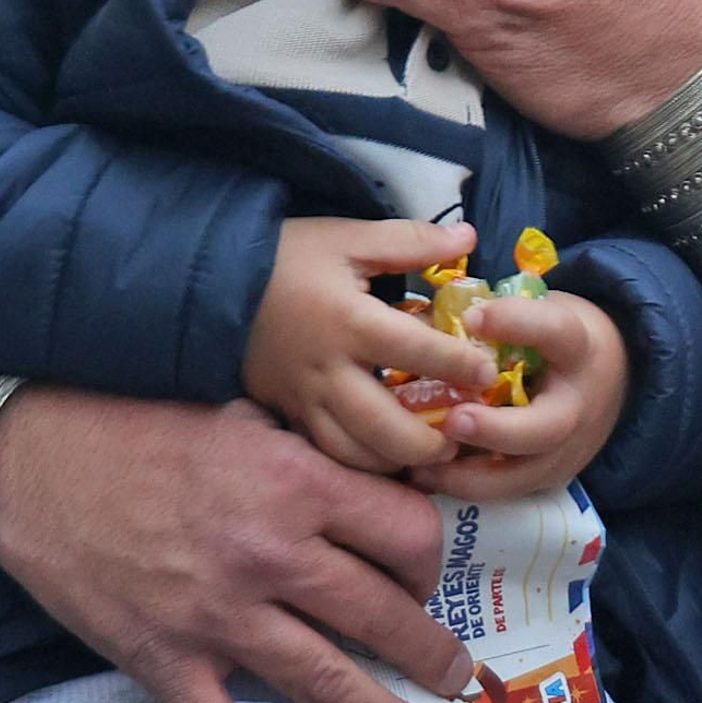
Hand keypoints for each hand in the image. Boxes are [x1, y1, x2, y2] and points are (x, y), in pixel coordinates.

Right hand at [0, 387, 470, 702]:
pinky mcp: (166, 660)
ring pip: (326, 682)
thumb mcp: (246, 414)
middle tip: (456, 679)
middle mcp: (272, 555)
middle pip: (382, 617)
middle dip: (430, 655)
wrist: (36, 458)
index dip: (430, 561)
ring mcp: (219, 617)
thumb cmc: (145, 426)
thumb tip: (374, 471)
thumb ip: (310, 450)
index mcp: (299, 485)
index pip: (408, 535)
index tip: (427, 577)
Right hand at [243, 216, 499, 473]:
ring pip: (354, 454)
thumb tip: (469, 237)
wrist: (213, 283)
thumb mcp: (348, 237)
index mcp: (350, 321)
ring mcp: (304, 400)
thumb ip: (410, 240)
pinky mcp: (287, 414)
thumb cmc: (287, 257)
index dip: (459, 365)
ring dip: (397, 463)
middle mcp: (328, 371)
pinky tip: (386, 458)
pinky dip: (359, 464)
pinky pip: (326, 454)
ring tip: (430, 456)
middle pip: (386, 428)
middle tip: (462, 437)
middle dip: (430, 444)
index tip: (488, 373)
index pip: (417, 350)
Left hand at [409, 291, 629, 501]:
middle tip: (451, 421)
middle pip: (544, 428)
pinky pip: (508, 493)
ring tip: (422, 465)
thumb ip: (488, 318)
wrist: (608, 379)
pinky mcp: (550, 479)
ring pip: (522, 475)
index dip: (515, 324)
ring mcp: (567, 450)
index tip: (472, 319)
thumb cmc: (554, 339)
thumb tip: (417, 322)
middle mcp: (577, 405)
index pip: (554, 332)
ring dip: (469, 475)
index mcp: (576, 347)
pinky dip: (467, 488)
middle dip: (495, 429)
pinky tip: (428, 478)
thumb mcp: (538, 312)